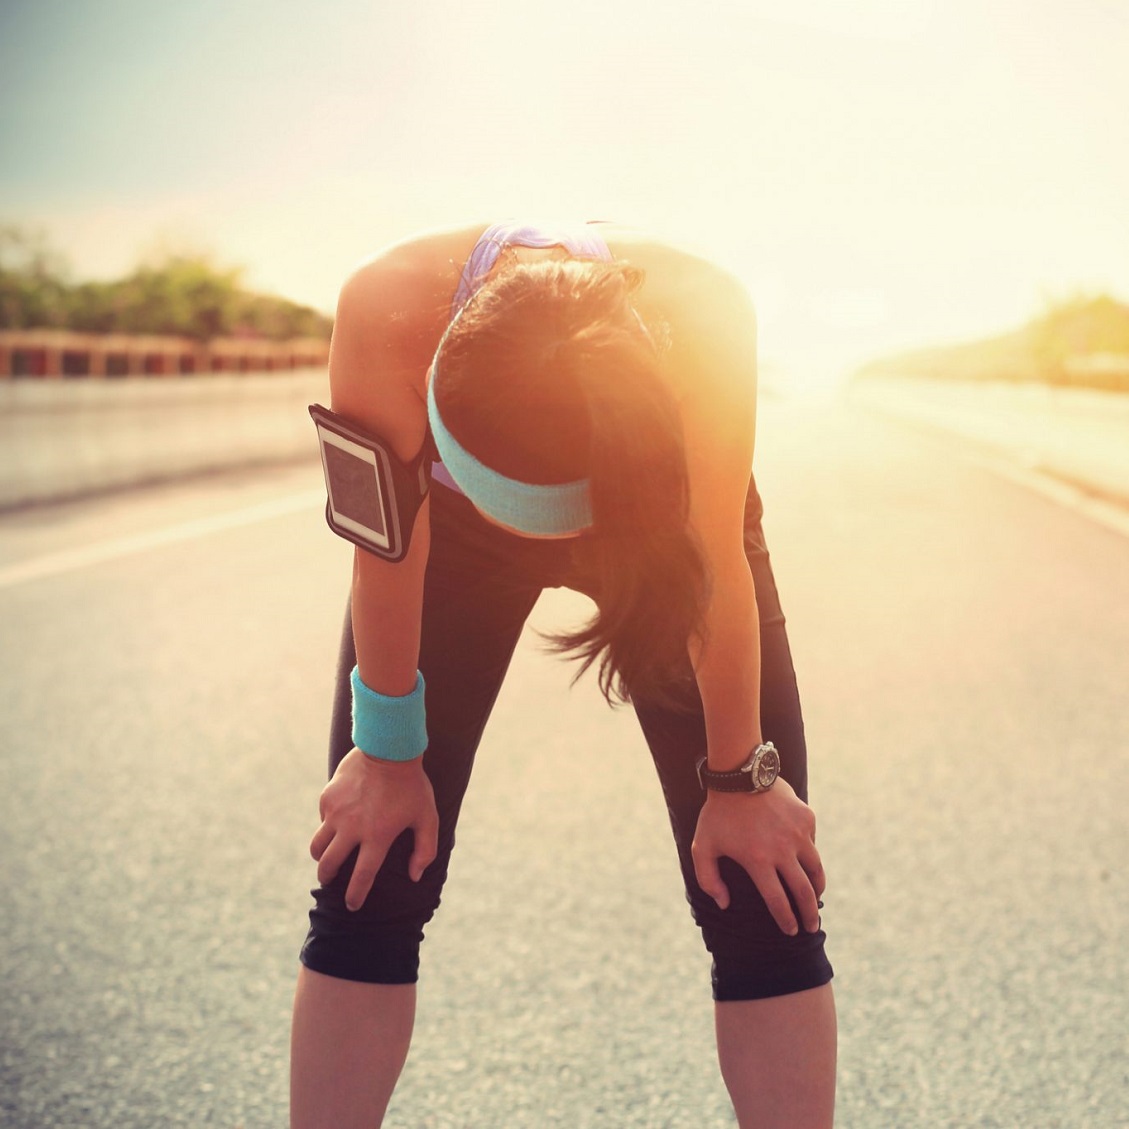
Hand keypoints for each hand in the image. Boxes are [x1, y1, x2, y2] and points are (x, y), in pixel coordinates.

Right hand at [309, 747, 438, 910]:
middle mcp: (352, 829)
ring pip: (317, 846)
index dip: (355, 895)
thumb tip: (415, 876)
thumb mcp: (427, 817)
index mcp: (377, 837)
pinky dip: (327, 826)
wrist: (388, 748)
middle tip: (330, 881)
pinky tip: (337, 822)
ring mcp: (336, 813)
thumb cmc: (412, 785)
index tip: (352, 906)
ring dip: (320, 857)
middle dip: (327, 879)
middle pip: (329, 865)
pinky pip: (323, 820)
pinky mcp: (328, 798)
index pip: (362, 876)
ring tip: (326, 858)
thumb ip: (425, 849)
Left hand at [691, 778, 825, 934]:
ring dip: (817, 888)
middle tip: (811, 927)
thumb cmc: (718, 813)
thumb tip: (723, 904)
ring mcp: (798, 834)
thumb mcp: (703, 846)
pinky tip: (805, 861)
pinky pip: (812, 843)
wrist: (739, 773)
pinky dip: (810, 855)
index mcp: (758, 860)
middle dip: (809, 915)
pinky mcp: (806, 818)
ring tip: (816, 899)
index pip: (778, 901)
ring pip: (816, 869)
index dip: (786, 920)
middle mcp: (782, 850)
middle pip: (803, 892)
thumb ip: (709, 879)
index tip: (791, 931)